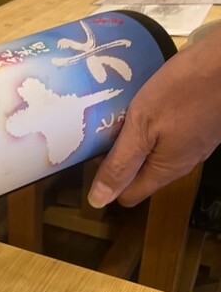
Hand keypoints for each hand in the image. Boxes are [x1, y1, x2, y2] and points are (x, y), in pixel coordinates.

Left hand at [89, 24, 220, 207]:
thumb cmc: (184, 90)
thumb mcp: (142, 128)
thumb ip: (121, 165)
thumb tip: (98, 200)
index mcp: (165, 170)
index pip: (127, 195)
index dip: (106, 179)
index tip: (94, 153)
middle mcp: (181, 162)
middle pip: (138, 173)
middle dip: (116, 156)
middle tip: (103, 128)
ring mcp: (191, 143)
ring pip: (151, 151)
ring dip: (131, 137)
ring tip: (118, 114)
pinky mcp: (197, 125)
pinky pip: (165, 134)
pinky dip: (149, 123)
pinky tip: (142, 103)